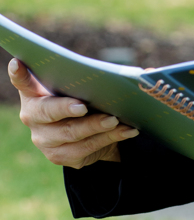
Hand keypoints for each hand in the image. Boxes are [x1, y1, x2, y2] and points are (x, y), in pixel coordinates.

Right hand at [9, 57, 138, 168]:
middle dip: (64, 108)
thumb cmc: (91, 100)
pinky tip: (127, 130)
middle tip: (83, 106)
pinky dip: (109, 138)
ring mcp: (44, 139)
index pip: (23, 82)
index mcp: (35, 92)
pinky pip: (85, 149)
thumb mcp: (92, 87)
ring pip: (69, 134)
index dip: (19, 74)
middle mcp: (33, 116)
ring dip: (95, 126)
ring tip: (117, 120)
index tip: (18, 62)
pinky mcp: (60, 157)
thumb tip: (150, 73)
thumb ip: (106, 76)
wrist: (94, 135)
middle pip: (45, 112)